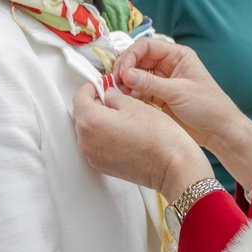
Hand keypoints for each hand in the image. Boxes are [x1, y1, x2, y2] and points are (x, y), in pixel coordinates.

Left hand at [73, 85, 211, 201]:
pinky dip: (104, 136)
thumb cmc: (158, 138)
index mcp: (91, 122)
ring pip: (88, 131)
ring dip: (99, 121)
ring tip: (123, 117)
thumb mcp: (134, 105)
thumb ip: (114, 96)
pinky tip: (124, 132)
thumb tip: (108, 94)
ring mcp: (93, 157)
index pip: (80, 97)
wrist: (171, 166)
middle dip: (95, 104)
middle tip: (114, 97)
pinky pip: (96, 146)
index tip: (103, 84)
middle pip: (82, 115)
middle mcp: (86, 142)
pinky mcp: (102, 166)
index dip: (93, 86)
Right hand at [112, 39, 251, 190]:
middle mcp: (168, 66)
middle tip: (116, 83)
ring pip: (136, 76)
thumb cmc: (208, 106)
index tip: (122, 71)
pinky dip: (131, 96)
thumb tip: (125, 74)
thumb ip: (150, 83)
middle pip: (138, 60)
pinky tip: (127, 102)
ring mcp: (162, 82)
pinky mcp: (158, 98)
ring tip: (120, 94)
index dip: (130, 56)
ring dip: (126, 84)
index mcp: (177, 56)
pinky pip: (138, 92)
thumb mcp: (178, 92)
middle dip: (125, 70)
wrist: (219, 132)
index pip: (146, 46)